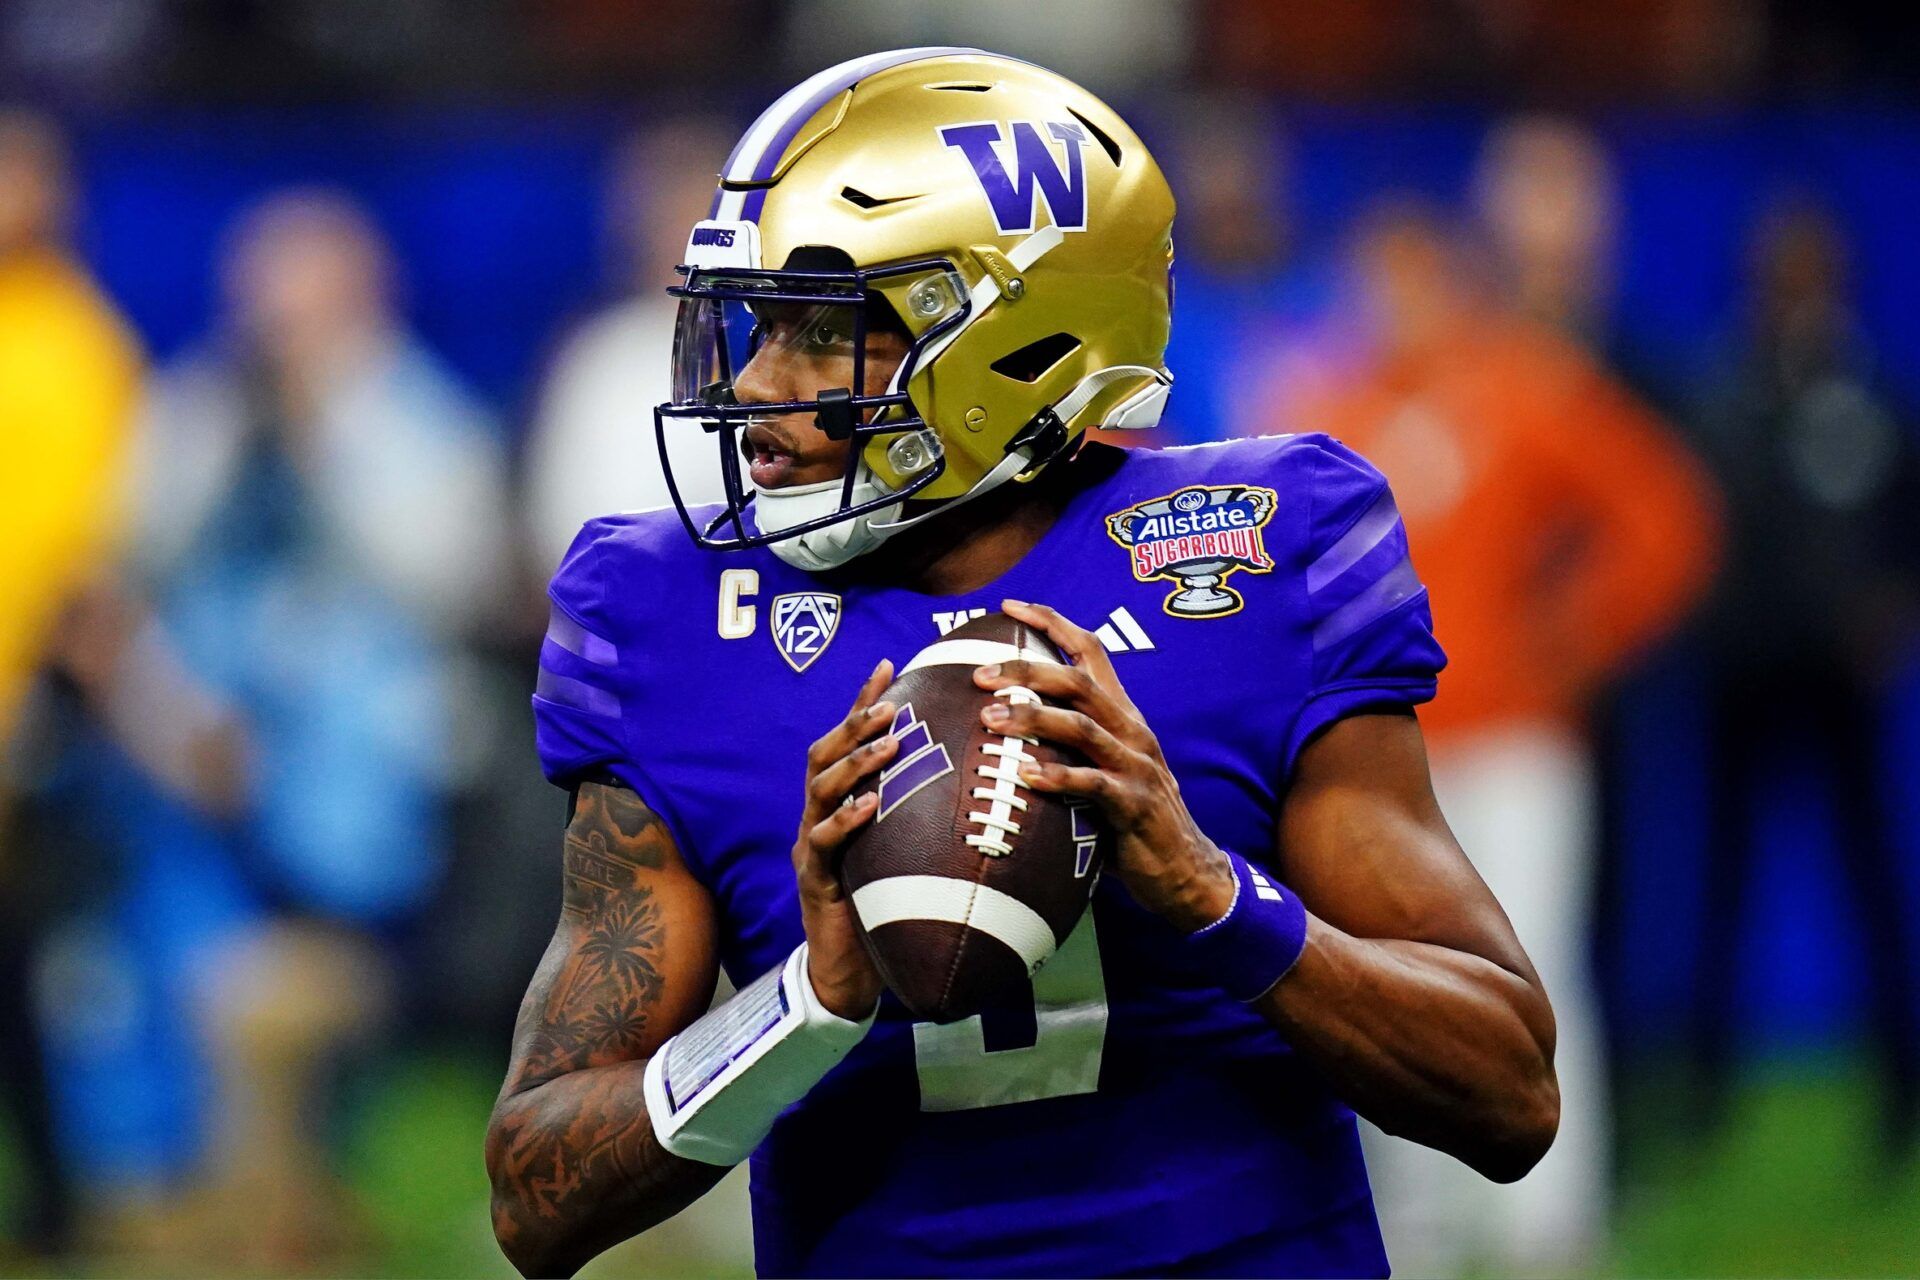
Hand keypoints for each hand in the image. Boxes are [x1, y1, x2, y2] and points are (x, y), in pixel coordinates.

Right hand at [793, 659, 897, 1018]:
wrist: (852, 971)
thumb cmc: (886, 905)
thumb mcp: (906, 850)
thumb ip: (924, 815)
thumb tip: (984, 782)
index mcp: (839, 803)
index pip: (847, 740)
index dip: (863, 701)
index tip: (890, 664)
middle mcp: (819, 816)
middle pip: (824, 753)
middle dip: (855, 722)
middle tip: (890, 702)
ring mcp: (811, 845)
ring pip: (819, 789)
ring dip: (854, 761)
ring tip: (888, 742)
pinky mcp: (815, 879)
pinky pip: (824, 842)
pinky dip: (846, 819)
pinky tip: (871, 804)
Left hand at [973, 600, 1235, 931]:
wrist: (1184, 870)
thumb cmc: (1128, 820)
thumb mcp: (1100, 771)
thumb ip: (1065, 746)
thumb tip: (1003, 728)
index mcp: (1122, 714)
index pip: (1091, 649)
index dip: (1052, 622)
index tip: (1009, 605)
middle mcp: (1131, 730)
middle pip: (1078, 680)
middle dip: (1027, 669)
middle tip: (980, 674)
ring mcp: (1135, 765)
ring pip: (1081, 726)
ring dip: (1033, 718)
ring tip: (990, 719)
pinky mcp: (1135, 804)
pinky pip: (1093, 783)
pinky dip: (1057, 776)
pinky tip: (1025, 777)